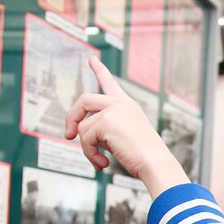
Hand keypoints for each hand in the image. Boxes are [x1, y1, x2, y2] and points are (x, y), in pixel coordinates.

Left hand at [65, 57, 187, 197]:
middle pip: (83, 100)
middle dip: (71, 118)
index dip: (99, 70)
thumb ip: (104, 128)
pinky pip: (85, 138)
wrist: (156, 164)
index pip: (110, 83)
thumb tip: (78, 131)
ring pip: (83, 126)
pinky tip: (103, 163)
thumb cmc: (143, 157)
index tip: (92, 59)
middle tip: (67, 135)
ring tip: (100, 161)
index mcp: (128, 105)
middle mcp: (121, 103)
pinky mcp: (106, 121)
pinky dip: (90, 154)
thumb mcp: (124, 137)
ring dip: (87, 148)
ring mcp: (113, 109)